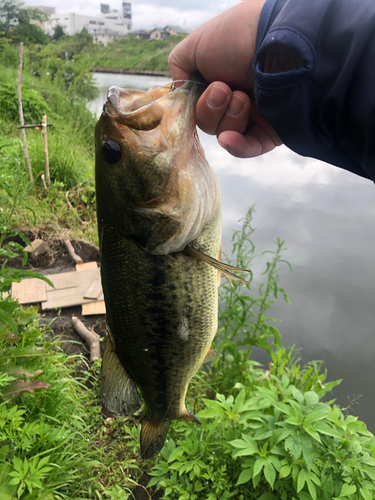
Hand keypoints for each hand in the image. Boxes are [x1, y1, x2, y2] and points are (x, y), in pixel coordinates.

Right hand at [168, 0, 281, 157]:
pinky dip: (236, 146)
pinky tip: (229, 138)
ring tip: (242, 97)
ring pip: (225, 134)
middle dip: (210, 108)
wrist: (279, 43)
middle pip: (208, 122)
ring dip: (228, 117)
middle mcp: (236, 96)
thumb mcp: (196, 44)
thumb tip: (179, 90)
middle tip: (223, 89)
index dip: (193, 104)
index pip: (197, 105)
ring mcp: (255, 115)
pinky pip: (248, 148)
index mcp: (220, 77)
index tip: (192, 94)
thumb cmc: (238, 37)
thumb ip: (179, 67)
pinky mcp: (271, 130)